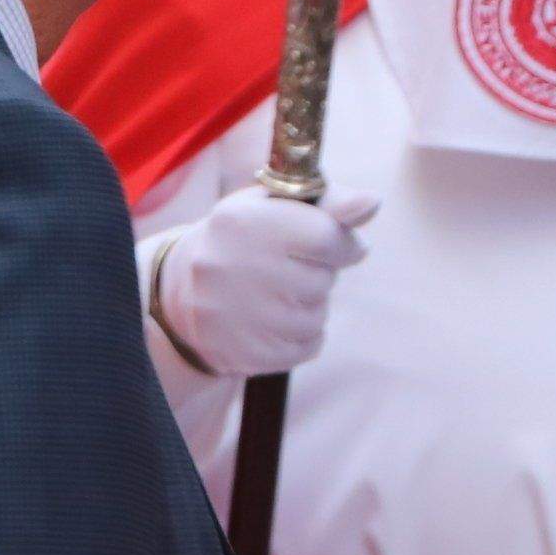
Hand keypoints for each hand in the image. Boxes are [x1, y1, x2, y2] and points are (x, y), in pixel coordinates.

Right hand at [150, 185, 374, 378]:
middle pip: (320, 281)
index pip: (326, 238)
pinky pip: (305, 349)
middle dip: (318, 277)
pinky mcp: (237, 351)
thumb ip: (329, 202)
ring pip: (314, 318)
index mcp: (240, 221)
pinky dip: (301, 339)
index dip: (343, 245)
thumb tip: (371, 203)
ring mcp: (228, 314)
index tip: (336, 247)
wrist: (184, 291)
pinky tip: (274, 324)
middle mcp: (227, 266)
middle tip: (289, 273)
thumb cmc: (248, 240)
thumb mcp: (278, 208)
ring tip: (278, 298)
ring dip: (309, 309)